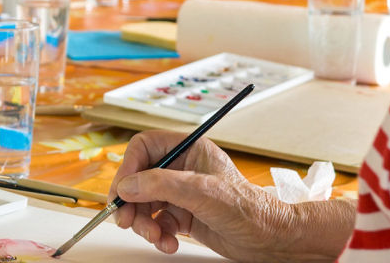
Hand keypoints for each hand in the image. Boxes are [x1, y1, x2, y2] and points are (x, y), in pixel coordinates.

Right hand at [110, 130, 354, 261]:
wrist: (267, 240)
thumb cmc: (246, 207)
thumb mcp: (201, 191)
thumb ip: (161, 185)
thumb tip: (127, 186)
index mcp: (188, 148)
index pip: (145, 147)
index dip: (129, 167)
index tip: (121, 191)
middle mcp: (181, 167)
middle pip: (139, 177)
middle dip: (132, 201)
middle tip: (126, 220)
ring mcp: (180, 192)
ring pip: (144, 202)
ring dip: (144, 222)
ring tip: (156, 237)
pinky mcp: (182, 214)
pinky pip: (156, 222)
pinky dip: (157, 234)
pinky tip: (169, 242)